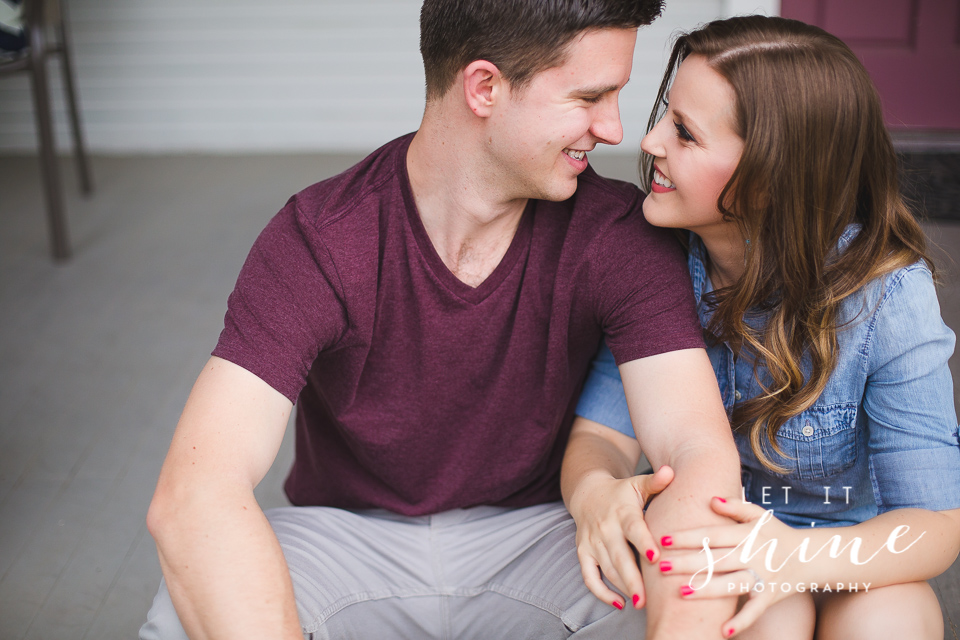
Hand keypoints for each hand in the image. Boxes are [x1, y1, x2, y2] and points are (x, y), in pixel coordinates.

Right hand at [569, 465, 673, 610]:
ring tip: (640, 603)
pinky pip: (588, 576)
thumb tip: (670, 472)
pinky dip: (601, 592)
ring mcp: (592, 542)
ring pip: (607, 569)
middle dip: (632, 579)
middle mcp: (606, 528)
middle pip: (619, 556)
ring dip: (622, 587)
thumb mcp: (637, 484)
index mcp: (623, 512)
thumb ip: (654, 482)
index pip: (633, 529)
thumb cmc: (622, 493)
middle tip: (646, 600)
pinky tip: (618, 603)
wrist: (588, 494)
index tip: (656, 559)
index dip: (644, 543)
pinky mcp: (583, 552)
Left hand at [658, 497, 802, 637]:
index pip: (712, 535)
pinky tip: (723, 631)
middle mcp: (754, 555)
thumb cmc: (776, 533)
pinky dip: (741, 621)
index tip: (663, 539)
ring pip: (731, 584)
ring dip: (707, 589)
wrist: (811, 556)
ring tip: (681, 592)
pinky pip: (755, 610)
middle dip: (688, 563)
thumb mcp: (758, 515)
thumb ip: (735, 506)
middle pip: (717, 559)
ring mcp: (762, 576)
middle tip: (661, 566)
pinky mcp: (770, 596)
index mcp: (747, 534)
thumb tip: (711, 499)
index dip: (687, 537)